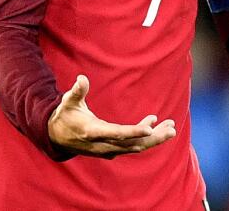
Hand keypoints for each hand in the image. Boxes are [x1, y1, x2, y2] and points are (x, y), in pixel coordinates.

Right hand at [48, 75, 176, 158]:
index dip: (134, 131)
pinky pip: (133, 145)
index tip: (150, 128)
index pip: (117, 134)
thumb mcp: (67, 102)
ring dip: (154, 138)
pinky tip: (156, 124)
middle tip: (172, 128)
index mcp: (93, 132)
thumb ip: (76, 92)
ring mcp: (109, 149)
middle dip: (153, 138)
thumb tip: (81, 78)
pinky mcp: (112, 149)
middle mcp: (103, 145)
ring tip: (171, 127)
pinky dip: (146, 137)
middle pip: (132, 144)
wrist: (56, 137)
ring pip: (136, 146)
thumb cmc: (65, 116)